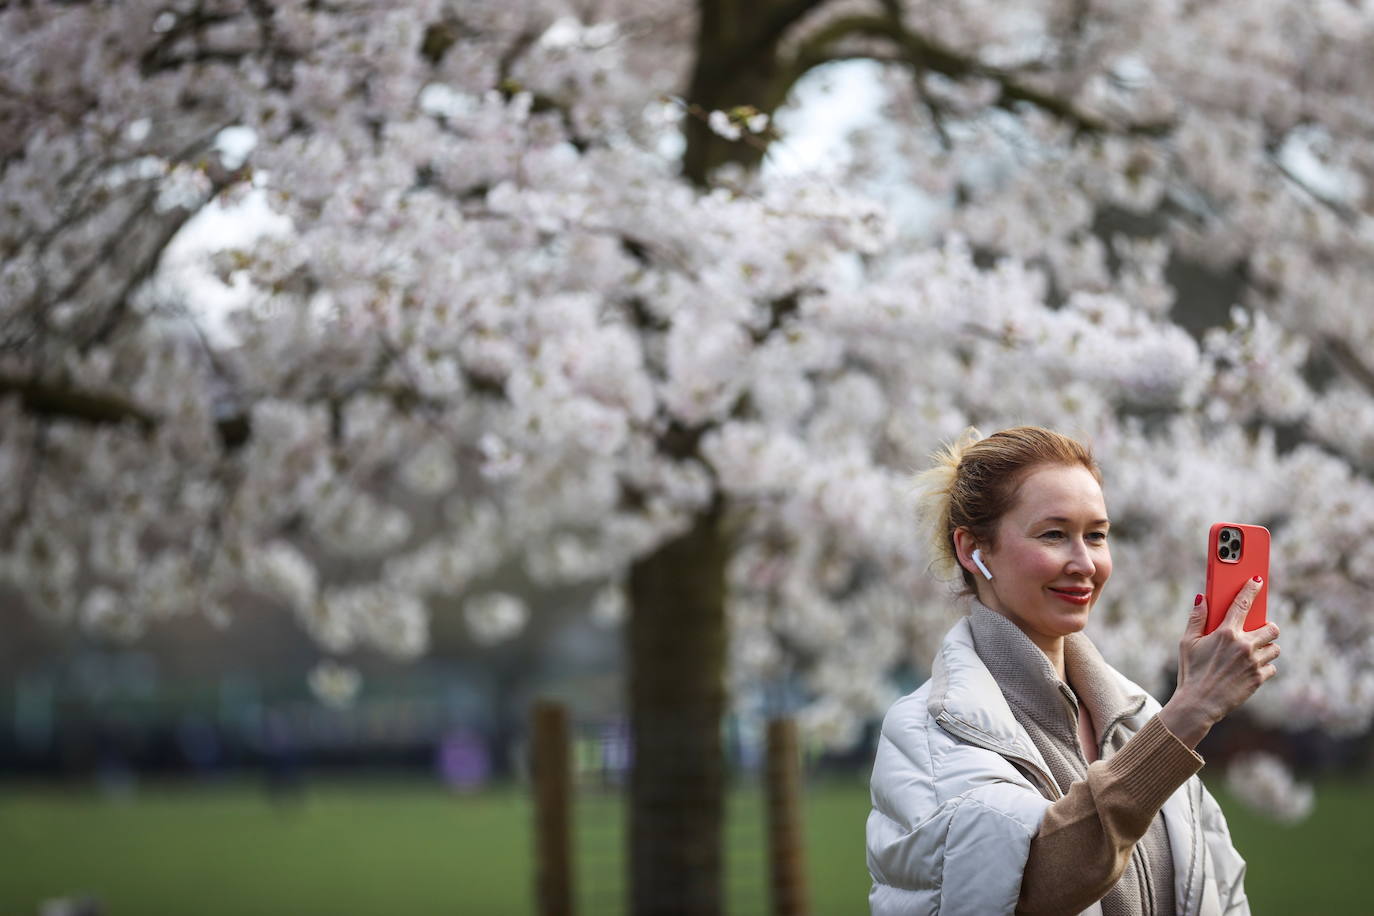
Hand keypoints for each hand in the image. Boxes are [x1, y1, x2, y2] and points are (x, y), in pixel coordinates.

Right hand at [1158, 578, 1279, 748]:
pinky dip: (1264, 667)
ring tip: (1253, 653)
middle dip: (1267, 628)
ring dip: (1267, 648)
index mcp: (1225, 633)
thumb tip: (1202, 599)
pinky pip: (1272, 667)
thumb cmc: (1190, 672)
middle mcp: (1243, 645)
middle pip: (1271, 628)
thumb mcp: (1187, 643)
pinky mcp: (1259, 679)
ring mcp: (1253, 663)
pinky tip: (1251, 669)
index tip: (1258, 581)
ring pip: (1275, 648)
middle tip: (1257, 633)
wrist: (1198, 704)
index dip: (1251, 589)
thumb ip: (1196, 619)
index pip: (1243, 603)